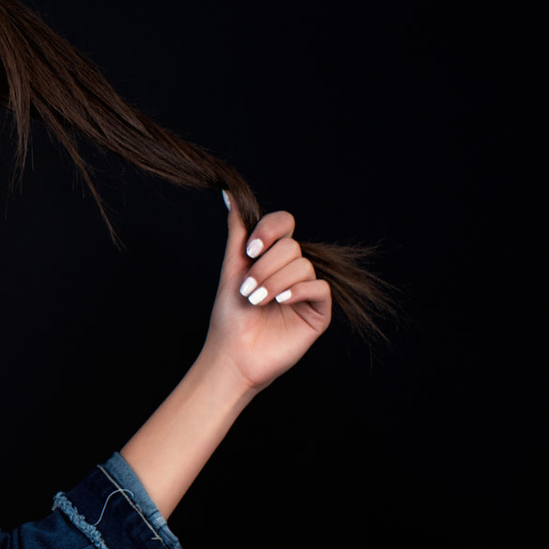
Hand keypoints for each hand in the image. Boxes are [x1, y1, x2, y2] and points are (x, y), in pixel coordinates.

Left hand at [205, 195, 331, 389]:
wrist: (233, 355)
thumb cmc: (230, 316)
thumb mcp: (232, 268)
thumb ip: (237, 232)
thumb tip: (229, 193)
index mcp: (272, 256)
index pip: (284, 224)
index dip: (270, 230)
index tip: (250, 249)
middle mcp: (292, 270)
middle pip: (292, 247)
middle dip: (265, 266)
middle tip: (247, 289)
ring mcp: (307, 290)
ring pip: (303, 266)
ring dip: (275, 281)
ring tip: (256, 300)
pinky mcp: (319, 311)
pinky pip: (318, 288)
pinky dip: (297, 291)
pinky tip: (279, 302)